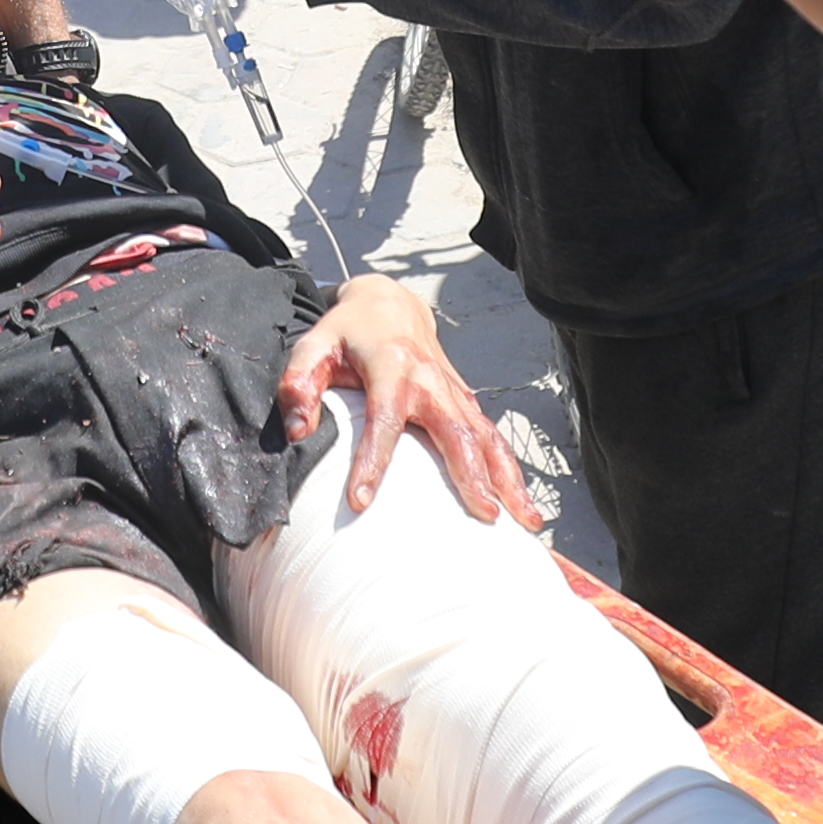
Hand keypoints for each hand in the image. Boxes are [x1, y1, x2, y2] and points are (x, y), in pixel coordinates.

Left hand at [280, 273, 530, 523]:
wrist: (389, 304)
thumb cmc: (347, 333)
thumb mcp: (314, 346)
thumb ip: (299, 383)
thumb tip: (296, 431)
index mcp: (391, 368)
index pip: (384, 420)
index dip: (372, 461)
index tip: (361, 502)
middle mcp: (431, 381)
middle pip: (457, 432)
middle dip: (473, 475)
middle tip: (485, 515)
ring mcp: (454, 391)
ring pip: (487, 437)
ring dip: (509, 478)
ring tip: (526, 519)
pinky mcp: (465, 401)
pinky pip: (492, 437)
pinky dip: (510, 470)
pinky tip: (522, 504)